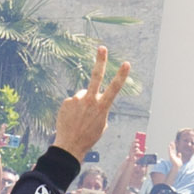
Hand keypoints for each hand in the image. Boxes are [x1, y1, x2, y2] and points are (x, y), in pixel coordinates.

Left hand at [49, 47, 132, 161]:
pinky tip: (71, 119)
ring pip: (82, 95)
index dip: (121, 75)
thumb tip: (91, 98)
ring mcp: (77, 100)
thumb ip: (99, 108)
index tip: (126, 63)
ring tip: (79, 119)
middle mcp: (90, 101)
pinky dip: (72, 108)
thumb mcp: (101, 124)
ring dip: (82, 104)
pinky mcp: (66, 102)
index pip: (114, 88)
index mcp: (102, 107)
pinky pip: (72, 102)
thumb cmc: (89, 136)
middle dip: (100, 61)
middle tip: (102, 48)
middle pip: (96, 76)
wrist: (70, 145)